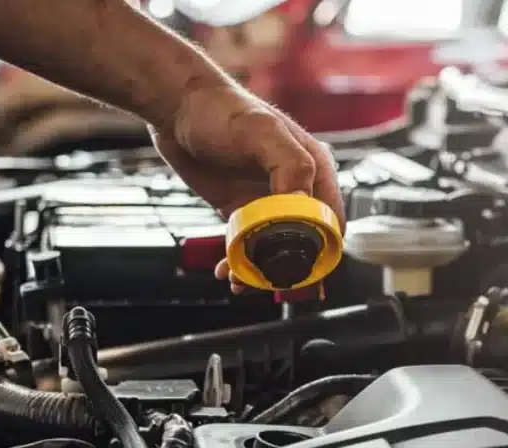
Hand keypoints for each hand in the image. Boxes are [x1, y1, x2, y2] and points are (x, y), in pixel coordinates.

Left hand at [149, 83, 344, 292]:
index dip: (322, 246)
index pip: (332, 219)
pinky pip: (250, 244)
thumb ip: (291, 165)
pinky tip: (227, 269)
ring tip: (241, 279)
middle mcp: (297, 187)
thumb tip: (302, 204)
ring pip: (277, 248)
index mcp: (314, 168)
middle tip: (267, 278)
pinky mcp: (243, 209)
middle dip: (289, 266)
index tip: (301, 264)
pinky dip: (241, 262)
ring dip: (262, 270)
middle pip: (306, 241)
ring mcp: (269, 200)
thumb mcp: (261, 132)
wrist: (175, 108)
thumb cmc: (220, 109)